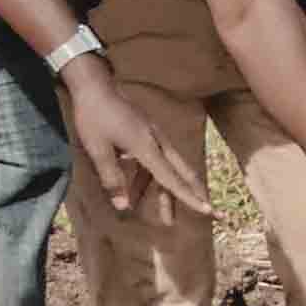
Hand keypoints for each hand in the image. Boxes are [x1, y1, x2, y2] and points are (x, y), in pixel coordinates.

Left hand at [60, 61, 206, 219]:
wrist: (95, 87)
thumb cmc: (94, 118)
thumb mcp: (98, 150)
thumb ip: (112, 178)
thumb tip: (124, 207)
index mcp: (147, 147)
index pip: (171, 178)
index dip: (188, 197)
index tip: (208, 210)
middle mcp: (157, 142)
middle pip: (182, 172)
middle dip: (194, 194)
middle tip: (211, 213)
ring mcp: (154, 137)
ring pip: (168, 169)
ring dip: (167, 193)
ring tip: (165, 218)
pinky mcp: (147, 135)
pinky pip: (155, 162)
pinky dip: (150, 180)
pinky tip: (135, 191)